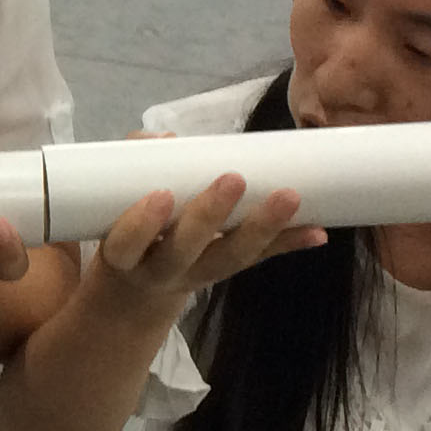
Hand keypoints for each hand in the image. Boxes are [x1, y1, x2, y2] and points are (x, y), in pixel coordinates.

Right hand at [85, 166, 324, 317]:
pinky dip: (289, 244)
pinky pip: (259, 260)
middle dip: (210, 217)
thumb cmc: (125, 231)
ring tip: (289, 198)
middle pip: (185, 251)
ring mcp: (197, 276)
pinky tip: (317, 233)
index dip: (142, 225)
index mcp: (123, 255)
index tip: (161, 195)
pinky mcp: (227, 273)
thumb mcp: (112, 204)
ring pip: (230, 258)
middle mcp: (161, 271)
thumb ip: (135, 165)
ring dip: (262, 229)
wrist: (134, 291)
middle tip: (233, 180)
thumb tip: (167, 139)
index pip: (126, 244)